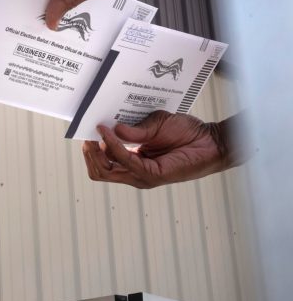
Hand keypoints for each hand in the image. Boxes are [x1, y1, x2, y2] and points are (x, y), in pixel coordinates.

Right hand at [82, 111, 231, 188]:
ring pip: (106, 171)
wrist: (212, 141)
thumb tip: (111, 129)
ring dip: (97, 152)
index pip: (104, 163)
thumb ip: (134, 130)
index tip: (87, 130)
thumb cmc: (188, 133)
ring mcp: (142, 177)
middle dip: (89, 154)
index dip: (92, 150)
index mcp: (134, 163)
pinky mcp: (151, 175)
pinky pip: (124, 161)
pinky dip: (113, 147)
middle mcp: (135, 173)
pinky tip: (109, 133)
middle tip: (87, 135)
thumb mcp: (156, 124)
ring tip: (95, 134)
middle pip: (99, 171)